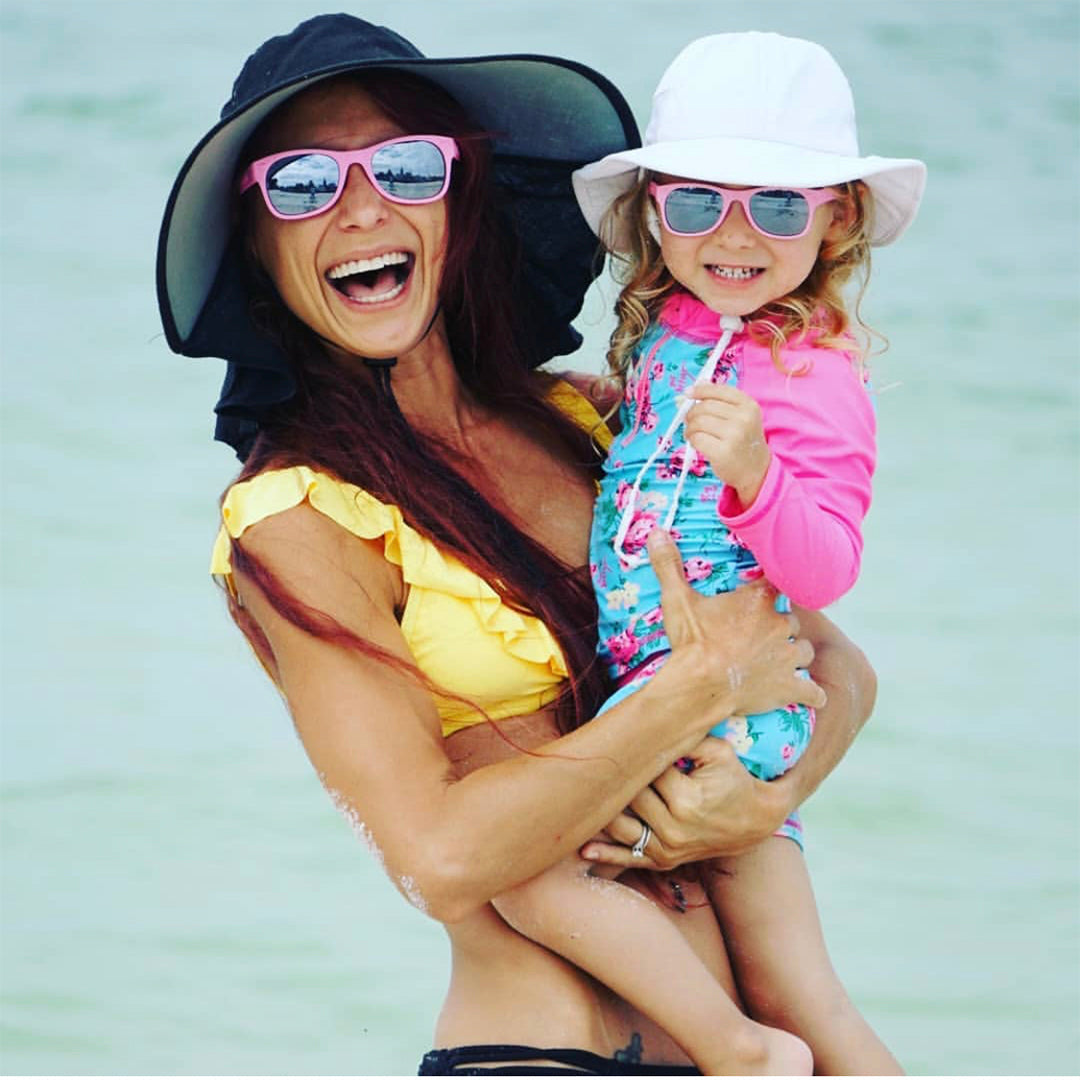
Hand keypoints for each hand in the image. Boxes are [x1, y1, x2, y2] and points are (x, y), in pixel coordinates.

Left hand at [579, 736, 789, 869]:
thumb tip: (651, 719)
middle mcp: (673, 829)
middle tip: (590, 762)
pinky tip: (581, 847)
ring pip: (620, 827)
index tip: (615, 741)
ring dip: (599, 813)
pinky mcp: (664, 860)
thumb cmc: (734, 779)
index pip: (644, 771)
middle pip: (628, 798)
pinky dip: (605, 854)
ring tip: (577, 796)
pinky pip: (629, 859)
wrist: (756, 820)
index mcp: (685, 800)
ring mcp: (667, 849)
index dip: (632, 755)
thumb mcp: (719, 751)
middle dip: (613, 780)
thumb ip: (686, 737)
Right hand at [647, 530, 824, 721]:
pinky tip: (811, 696)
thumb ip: (668, 565)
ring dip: (795, 653)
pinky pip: (813, 691)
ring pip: (804, 650)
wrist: (700, 685)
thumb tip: (656, 531)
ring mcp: (786, 657)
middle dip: (780, 625)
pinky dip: (812, 694)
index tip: (762, 593)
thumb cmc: (692, 642)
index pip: (775, 585)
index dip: (769, 590)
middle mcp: (778, 625)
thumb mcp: (677, 600)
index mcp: (756, 601)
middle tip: (763, 632)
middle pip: (791, 620)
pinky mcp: (789, 686)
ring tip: (782, 658)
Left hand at [684, 382, 770, 508]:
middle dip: (691, 413)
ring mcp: (734, 435)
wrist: (756, 470)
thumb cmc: (743, 442)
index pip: (718, 390)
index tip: (688, 394)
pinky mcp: (723, 452)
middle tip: (690, 422)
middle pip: (704, 406)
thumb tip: (690, 391)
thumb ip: (718, 402)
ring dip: (690, 428)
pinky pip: (697, 438)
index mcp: (748, 405)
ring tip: (693, 434)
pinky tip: (696, 443)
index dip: (700, 391)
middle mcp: (743, 418)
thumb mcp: (740, 418)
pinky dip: (692, 440)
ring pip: (698, 422)